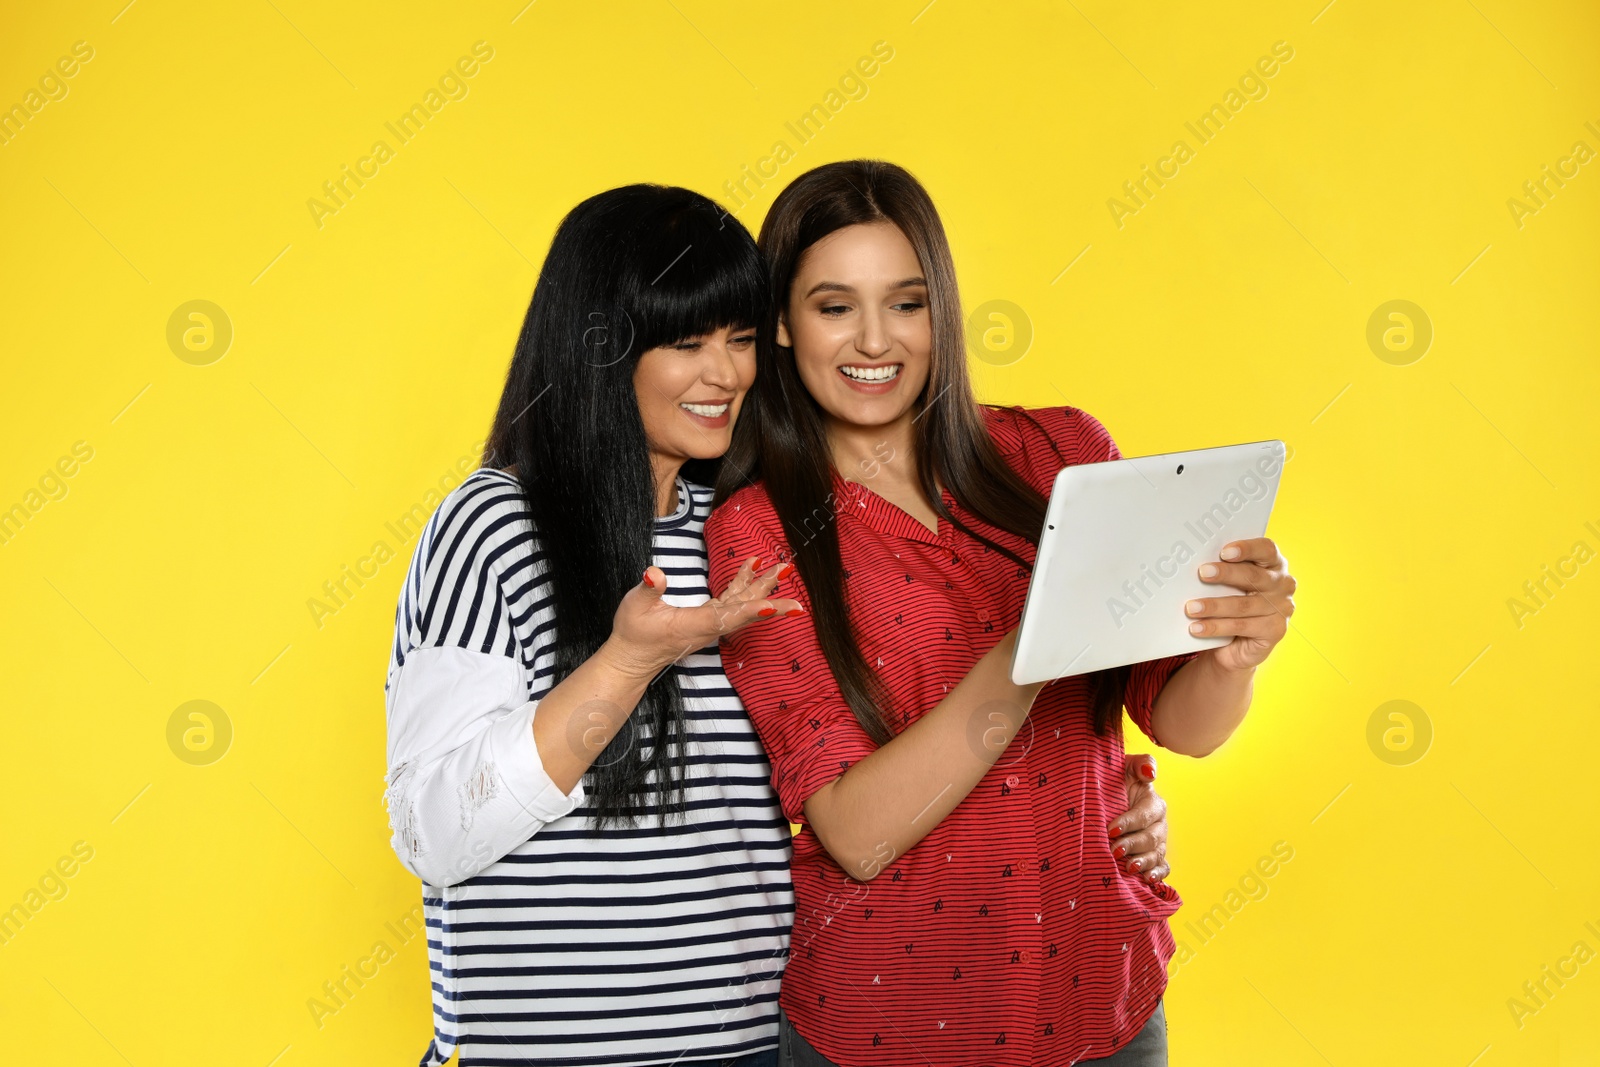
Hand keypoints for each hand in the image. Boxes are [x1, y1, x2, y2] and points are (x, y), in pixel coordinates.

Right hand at [604, 557, 802, 679]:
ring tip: (781, 568)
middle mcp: (708, 627)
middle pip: (744, 609)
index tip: (771, 606)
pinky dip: (744, 584)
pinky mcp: (709, 619)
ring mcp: (711, 624)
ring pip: (742, 604)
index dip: (749, 611)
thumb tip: (654, 573)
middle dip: (768, 592)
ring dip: (762, 585)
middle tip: (788, 573)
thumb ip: (648, 590)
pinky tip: (753, 567)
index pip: (726, 617)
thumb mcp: (634, 607)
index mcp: (693, 625)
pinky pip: (733, 602)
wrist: (632, 658)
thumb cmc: (633, 634)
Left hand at [1108, 754, 1167, 883]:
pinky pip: (1163, 868)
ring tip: (1129, 868)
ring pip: (1156, 854)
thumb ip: (1140, 764)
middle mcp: (1159, 824)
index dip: (1129, 822)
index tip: (1111, 829)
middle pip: (1151, 837)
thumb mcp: (1125, 767)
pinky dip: (1157, 874)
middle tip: (1114, 850)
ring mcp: (1158, 842)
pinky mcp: (1155, 857)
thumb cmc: (1115, 782)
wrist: (1108, 799)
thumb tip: (1150, 774)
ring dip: (1143, 862)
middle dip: (1133, 845)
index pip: (1145, 814)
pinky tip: (1147, 879)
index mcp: (1153, 803)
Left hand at [1186, 536, 1295, 672]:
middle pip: (1253, 576)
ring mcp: (1281, 609)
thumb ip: (1223, 570)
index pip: (1266, 549)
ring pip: (1243, 605)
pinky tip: (1198, 628)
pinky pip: (1241, 627)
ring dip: (1214, 606)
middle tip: (1202, 573)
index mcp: (1273, 563)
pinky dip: (1216, 627)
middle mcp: (1282, 584)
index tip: (1224, 552)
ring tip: (1191, 608)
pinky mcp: (1274, 631)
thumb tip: (1194, 563)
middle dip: (1226, 574)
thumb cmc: (1233, 600)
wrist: (1240, 641)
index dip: (1247, 549)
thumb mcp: (1231, 582)